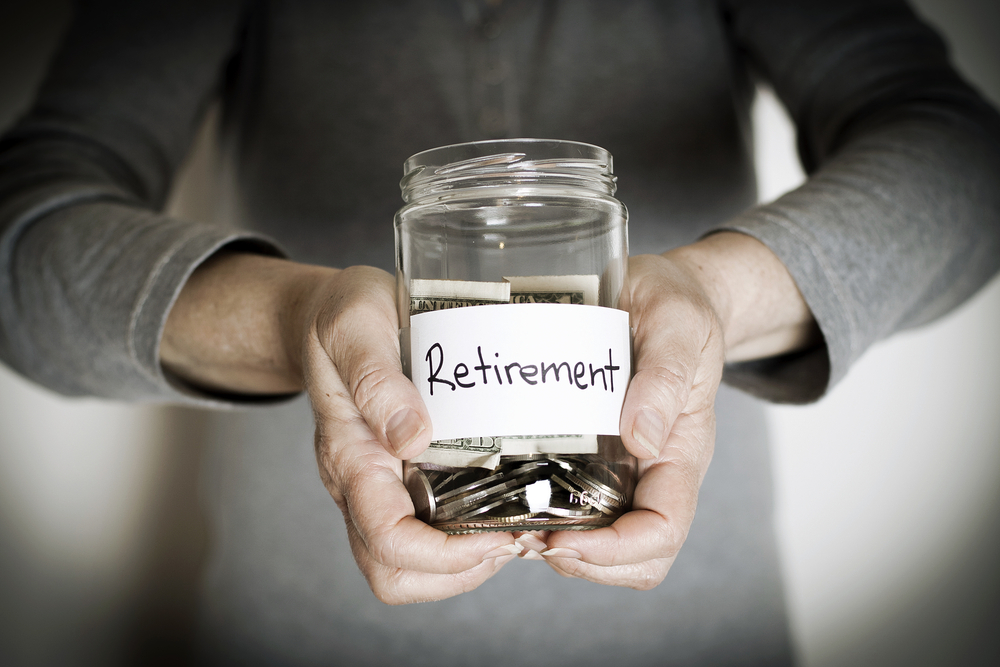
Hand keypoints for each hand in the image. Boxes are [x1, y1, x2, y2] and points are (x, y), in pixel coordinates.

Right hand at [162, 256, 518, 603]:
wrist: (328, 312)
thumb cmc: (338, 316)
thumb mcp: (354, 326)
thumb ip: (376, 379)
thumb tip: (412, 437)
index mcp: (350, 455)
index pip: (388, 538)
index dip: (445, 554)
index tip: (499, 535)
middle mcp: (362, 484)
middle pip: (395, 573)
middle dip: (458, 573)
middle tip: (513, 539)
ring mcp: (381, 486)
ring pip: (411, 567)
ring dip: (466, 565)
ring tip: (515, 532)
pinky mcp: (401, 479)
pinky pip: (428, 533)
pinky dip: (468, 539)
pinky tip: (504, 508)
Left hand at [535, 232, 818, 586]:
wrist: (659, 289)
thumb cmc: (676, 304)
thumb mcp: (678, 324)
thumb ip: (666, 376)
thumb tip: (643, 439)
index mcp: (682, 451)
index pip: (662, 530)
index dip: (615, 551)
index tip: (561, 538)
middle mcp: (653, 471)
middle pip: (635, 558)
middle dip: (582, 561)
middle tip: (524, 538)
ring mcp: (622, 467)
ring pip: (601, 541)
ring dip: (558, 547)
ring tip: (510, 525)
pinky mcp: (591, 452)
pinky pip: (572, 504)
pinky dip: (542, 515)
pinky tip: (507, 497)